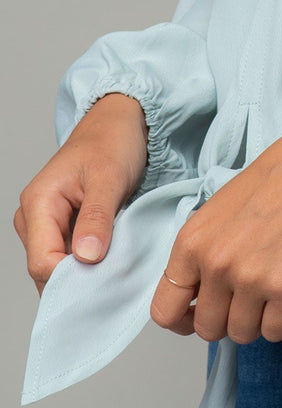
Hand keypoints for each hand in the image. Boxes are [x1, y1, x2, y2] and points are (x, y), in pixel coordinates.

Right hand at [13, 93, 149, 295]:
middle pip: (47, 269)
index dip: (71, 280)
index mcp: (38, 203)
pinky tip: (112, 261)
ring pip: (59, 266)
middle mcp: (34, 217)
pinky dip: (90, 262)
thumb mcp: (110, 177)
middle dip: (79, 280)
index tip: (106, 284)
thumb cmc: (113, 142)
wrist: (119, 123)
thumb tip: (86, 259)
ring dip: (86, 272)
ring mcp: (46, 224)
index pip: (42, 262)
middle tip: (116, 281)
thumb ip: (96, 218)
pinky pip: (70, 256)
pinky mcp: (62, 226)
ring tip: (117, 270)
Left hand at [149, 129, 281, 344]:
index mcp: (191, 243)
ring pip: (242, 334)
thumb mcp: (217, 213)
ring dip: (257, 320)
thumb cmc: (271, 182)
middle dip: (227, 319)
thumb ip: (202, 254)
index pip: (164, 310)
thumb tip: (199, 295)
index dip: (183, 320)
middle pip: (208, 328)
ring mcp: (250, 280)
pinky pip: (275, 332)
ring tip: (271, 289)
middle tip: (246, 297)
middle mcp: (215, 265)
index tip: (199, 315)